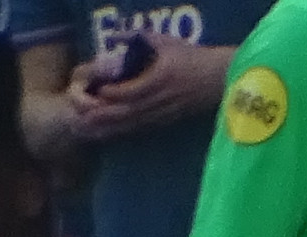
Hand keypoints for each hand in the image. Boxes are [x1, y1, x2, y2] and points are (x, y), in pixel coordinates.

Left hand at [67, 37, 231, 137]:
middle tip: (83, 117)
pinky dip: (124, 130)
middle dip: (105, 115)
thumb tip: (115, 35)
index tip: (97, 91)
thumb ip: (139, 38)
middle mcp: (163, 100)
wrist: (222, 81)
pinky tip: (110, 132)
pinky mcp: (168, 120)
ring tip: (90, 129)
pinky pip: (143, 127)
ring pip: (134, 123)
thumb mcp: (167, 42)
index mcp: (162, 79)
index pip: (134, 90)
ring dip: (111, 127)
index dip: (114, 93)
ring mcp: (166, 113)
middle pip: (130, 112)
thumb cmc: (194, 58)